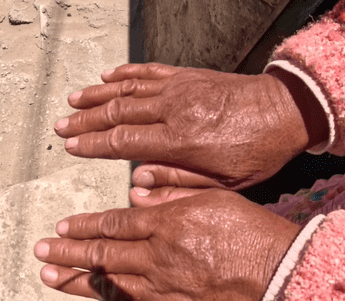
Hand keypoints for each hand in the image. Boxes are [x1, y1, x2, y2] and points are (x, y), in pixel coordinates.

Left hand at [33, 187, 300, 300]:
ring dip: (74, 280)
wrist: (277, 269)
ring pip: (108, 284)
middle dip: (67, 252)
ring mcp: (161, 288)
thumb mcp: (212, 195)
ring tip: (47, 277)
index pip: (112, 223)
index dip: (83, 225)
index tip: (61, 226)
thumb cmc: (247, 227)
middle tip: (39, 250)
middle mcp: (156, 256)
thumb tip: (136, 194)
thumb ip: (171, 191)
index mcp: (165, 223)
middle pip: (102, 253)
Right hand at [55, 63, 314, 189]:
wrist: (284, 111)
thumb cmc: (256, 152)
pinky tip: (107, 76)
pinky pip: (149, 71)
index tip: (70, 146)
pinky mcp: (187, 76)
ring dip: (96, 95)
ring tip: (72, 100)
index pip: (122, 142)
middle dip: (85, 120)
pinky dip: (125, 73)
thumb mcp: (222, 183)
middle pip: (117, 114)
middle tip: (60, 125)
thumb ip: (175, 185)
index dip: (92, 144)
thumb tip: (135, 185)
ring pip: (127, 90)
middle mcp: (173, 110)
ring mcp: (179, 89)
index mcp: (179, 141)